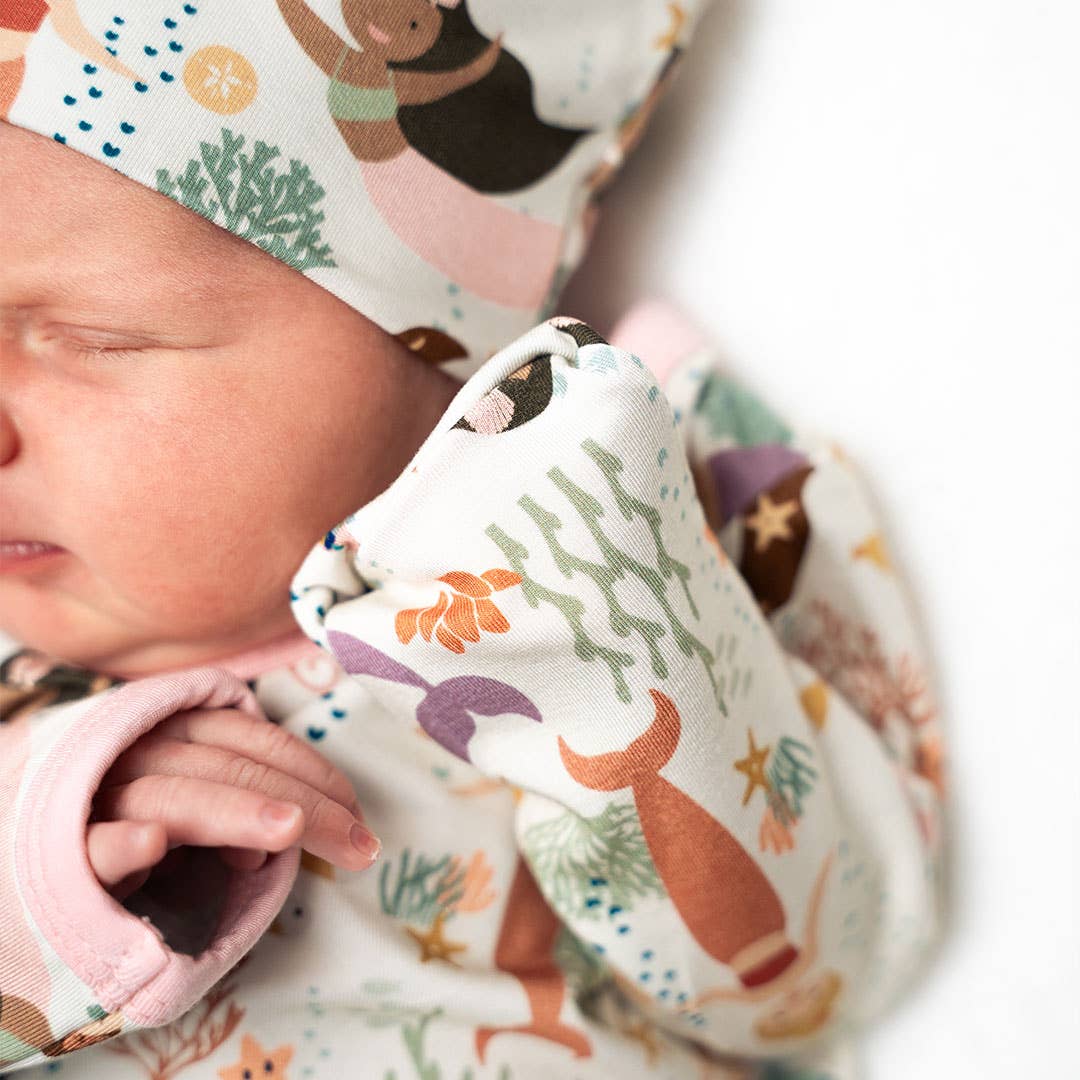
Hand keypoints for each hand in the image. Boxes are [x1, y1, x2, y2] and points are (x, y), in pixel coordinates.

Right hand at [87, 707, 379, 900]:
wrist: (48, 852)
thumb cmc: (142, 821)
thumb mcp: (201, 803)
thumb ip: (245, 800)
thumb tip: (289, 828)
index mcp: (180, 732)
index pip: (258, 743)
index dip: (316, 774)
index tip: (360, 818)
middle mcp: (143, 753)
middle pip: (234, 768)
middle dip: (306, 806)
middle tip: (359, 848)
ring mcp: (102, 799)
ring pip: (176, 795)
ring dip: (235, 811)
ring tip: (289, 829)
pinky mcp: (67, 853)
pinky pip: (91, 845)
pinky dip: (120, 843)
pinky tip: (150, 844)